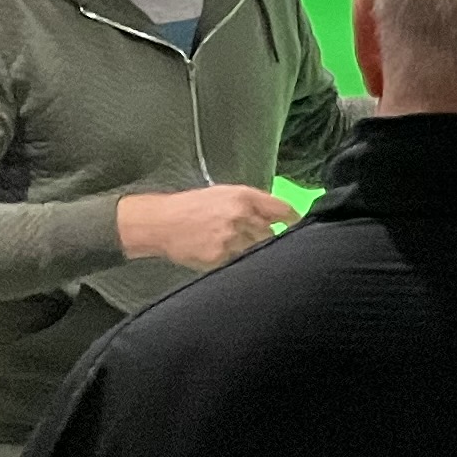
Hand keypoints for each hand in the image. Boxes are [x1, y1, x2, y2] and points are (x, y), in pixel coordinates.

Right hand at [116, 185, 294, 269]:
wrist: (161, 223)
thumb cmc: (191, 207)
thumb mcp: (223, 194)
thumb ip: (251, 204)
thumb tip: (277, 217)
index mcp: (243, 197)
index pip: (281, 209)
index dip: (292, 220)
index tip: (295, 227)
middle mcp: (240, 215)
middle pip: (271, 233)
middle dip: (266, 238)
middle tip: (254, 240)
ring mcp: (231, 238)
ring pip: (257, 249)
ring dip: (252, 251)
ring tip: (235, 247)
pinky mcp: (220, 256)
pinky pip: (239, 262)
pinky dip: (236, 261)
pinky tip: (225, 256)